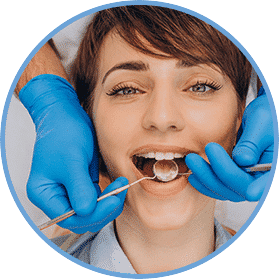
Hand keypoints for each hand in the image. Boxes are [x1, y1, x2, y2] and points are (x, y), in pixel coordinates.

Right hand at [20, 74, 127, 233]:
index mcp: (45, 193)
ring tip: (120, 186)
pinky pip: (95, 198)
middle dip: (103, 210)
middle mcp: (55, 196)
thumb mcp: (72, 159)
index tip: (113, 201)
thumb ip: (79, 187)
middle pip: (81, 218)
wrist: (65, 115)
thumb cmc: (63, 132)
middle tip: (119, 193)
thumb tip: (88, 210)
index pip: (70, 218)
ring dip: (108, 203)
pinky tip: (117, 185)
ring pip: (91, 210)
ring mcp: (69, 190)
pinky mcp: (81, 183)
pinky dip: (107, 195)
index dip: (93, 214)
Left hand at [185, 87, 272, 201]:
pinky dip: (206, 182)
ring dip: (205, 178)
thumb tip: (243, 161)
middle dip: (213, 175)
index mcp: (274, 169)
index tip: (242, 186)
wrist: (263, 117)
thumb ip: (252, 144)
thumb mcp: (261, 124)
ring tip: (191, 161)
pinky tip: (193, 175)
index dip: (252, 187)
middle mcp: (261, 180)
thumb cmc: (267, 117)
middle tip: (194, 158)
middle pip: (238, 190)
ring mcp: (247, 181)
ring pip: (226, 190)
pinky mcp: (235, 178)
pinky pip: (220, 186)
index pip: (264, 184)